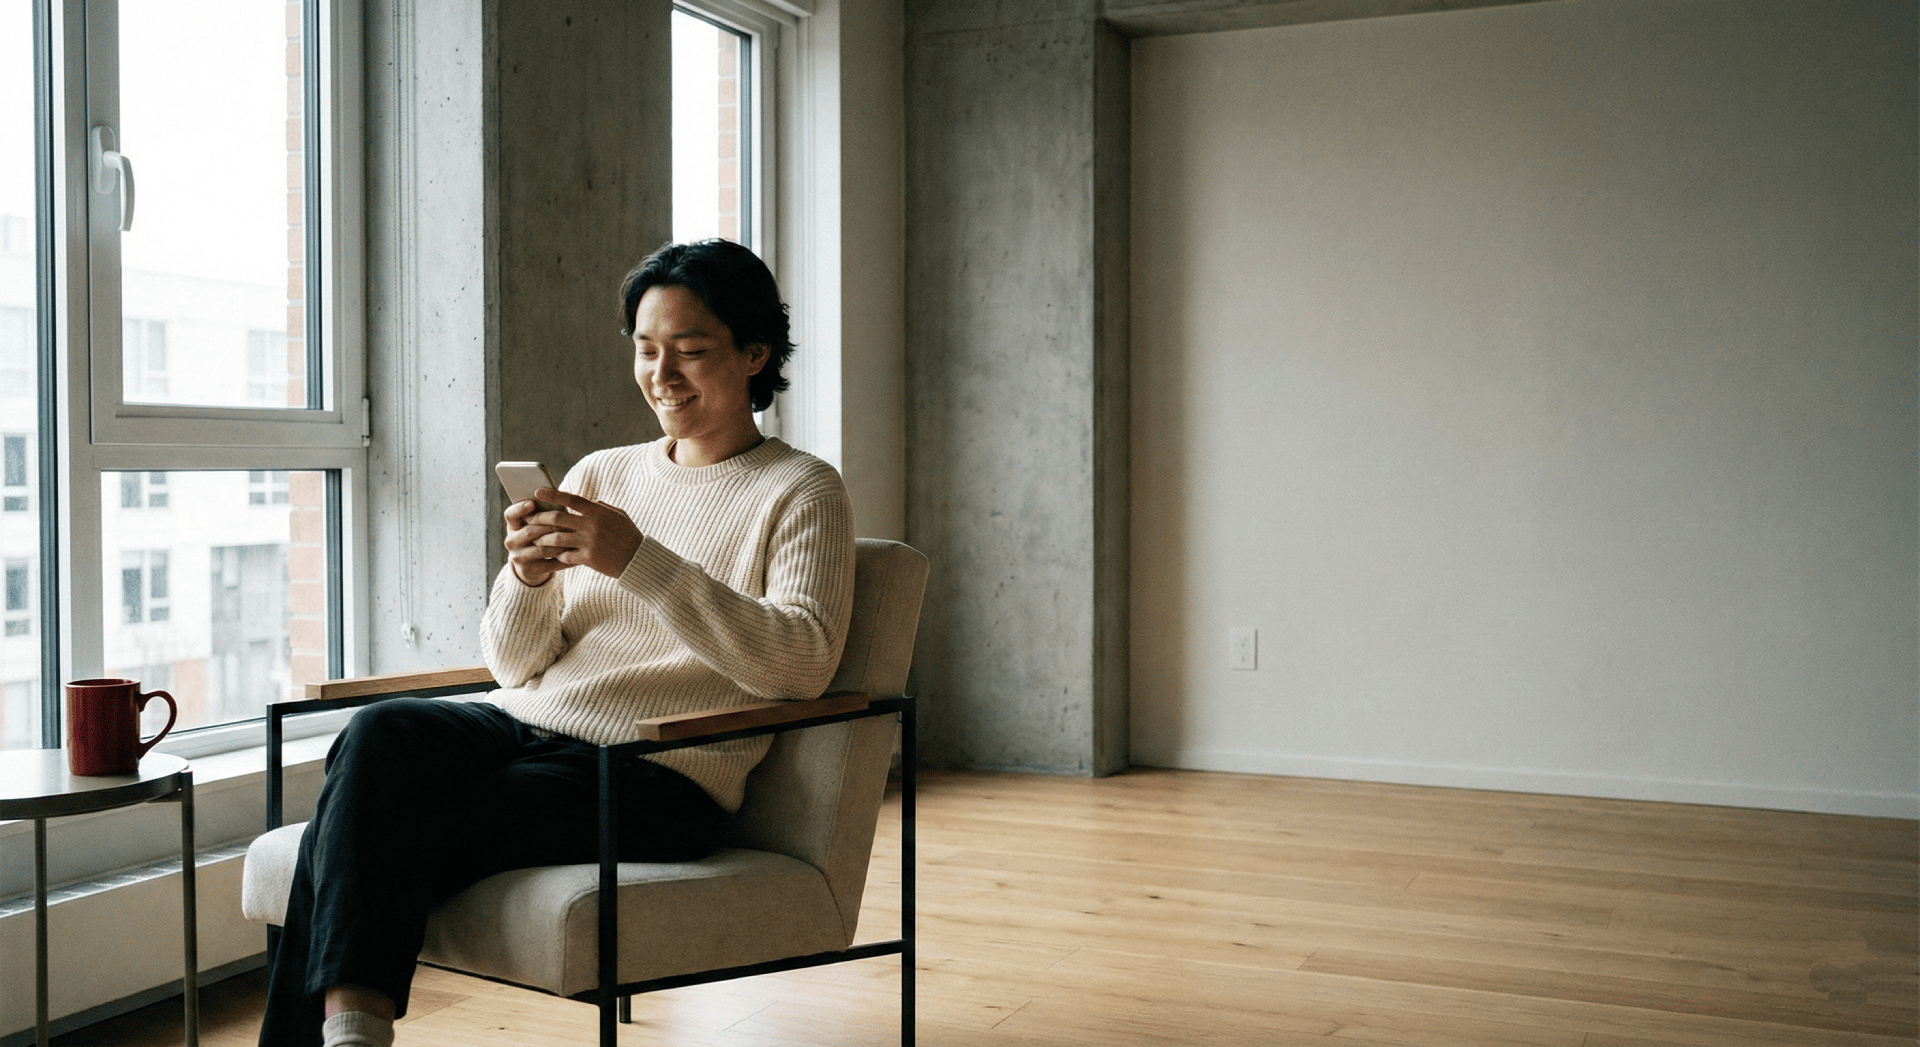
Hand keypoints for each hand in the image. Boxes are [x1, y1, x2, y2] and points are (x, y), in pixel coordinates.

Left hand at [503, 489, 642, 585]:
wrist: (638, 560)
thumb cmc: (629, 535)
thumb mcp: (619, 515)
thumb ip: (602, 507)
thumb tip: (590, 502)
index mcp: (598, 512)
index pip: (571, 499)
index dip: (552, 495)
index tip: (537, 492)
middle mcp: (592, 526)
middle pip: (557, 519)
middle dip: (539, 518)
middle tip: (529, 519)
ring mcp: (589, 543)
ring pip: (556, 539)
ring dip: (543, 539)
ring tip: (535, 539)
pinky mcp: (588, 559)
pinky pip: (565, 556)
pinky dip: (557, 556)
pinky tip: (552, 556)